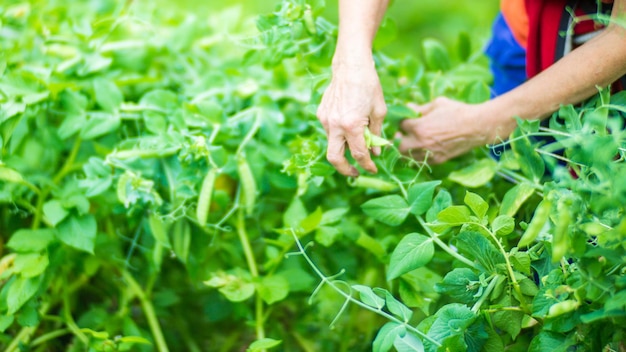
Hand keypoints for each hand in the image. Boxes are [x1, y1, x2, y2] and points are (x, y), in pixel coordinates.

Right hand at [317, 61, 386, 175]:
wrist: (351, 65)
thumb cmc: (369, 85)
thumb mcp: (379, 111)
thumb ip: (376, 134)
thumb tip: (376, 152)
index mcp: (352, 125)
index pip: (358, 154)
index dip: (367, 165)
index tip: (373, 169)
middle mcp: (335, 125)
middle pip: (334, 158)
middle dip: (345, 169)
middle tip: (356, 172)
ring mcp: (325, 119)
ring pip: (332, 144)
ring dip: (344, 149)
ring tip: (357, 143)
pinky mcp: (321, 113)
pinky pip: (329, 131)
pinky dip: (339, 135)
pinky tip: (349, 126)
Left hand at [397, 97, 513, 163]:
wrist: (477, 127)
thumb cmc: (458, 112)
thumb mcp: (438, 104)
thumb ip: (420, 108)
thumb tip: (408, 107)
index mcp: (419, 127)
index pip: (401, 125)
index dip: (402, 121)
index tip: (406, 119)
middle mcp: (421, 142)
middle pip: (399, 145)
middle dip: (399, 139)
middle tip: (403, 134)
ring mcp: (429, 153)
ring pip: (407, 156)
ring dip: (407, 149)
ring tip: (412, 142)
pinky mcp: (437, 160)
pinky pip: (421, 161)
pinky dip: (418, 156)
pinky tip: (423, 148)